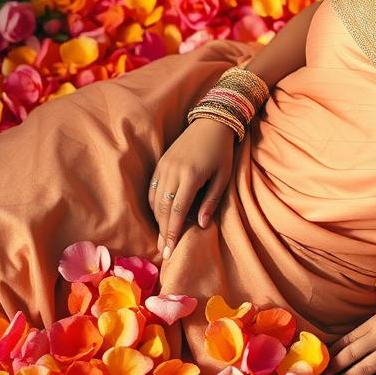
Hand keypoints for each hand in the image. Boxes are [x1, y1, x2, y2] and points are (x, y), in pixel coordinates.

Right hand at [148, 117, 237, 260]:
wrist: (210, 123)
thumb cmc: (221, 151)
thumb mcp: (223, 176)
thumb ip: (212, 201)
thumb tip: (202, 225)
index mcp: (191, 176)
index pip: (177, 211)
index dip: (172, 232)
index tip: (169, 250)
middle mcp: (173, 172)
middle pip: (163, 208)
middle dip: (163, 231)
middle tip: (164, 251)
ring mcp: (164, 167)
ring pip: (154, 200)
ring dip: (157, 220)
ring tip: (162, 237)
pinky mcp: (160, 163)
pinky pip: (152, 189)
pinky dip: (153, 204)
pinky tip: (159, 216)